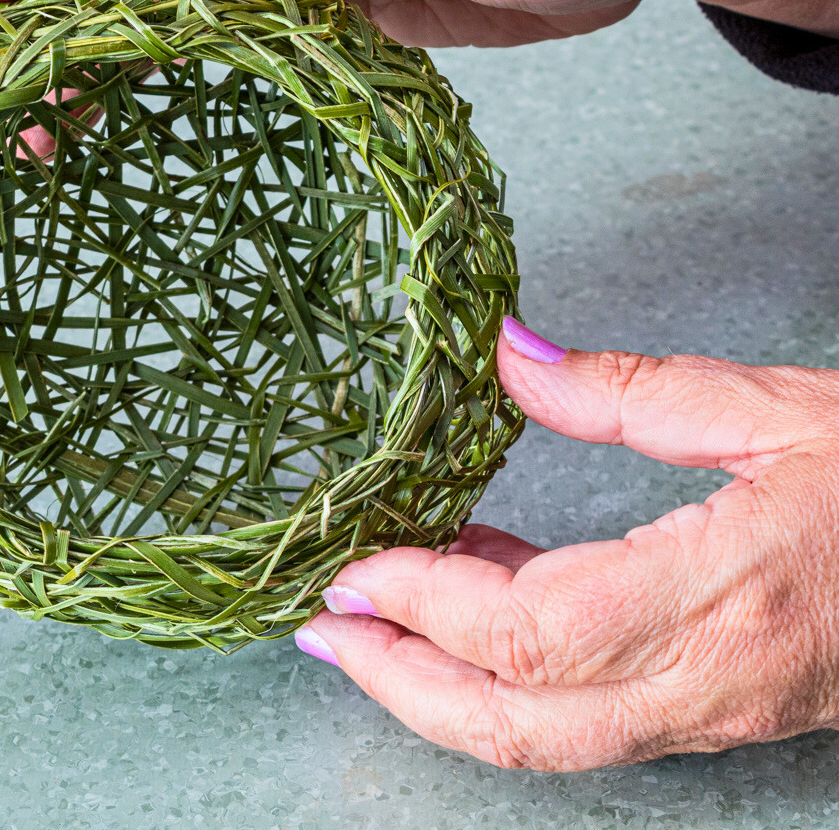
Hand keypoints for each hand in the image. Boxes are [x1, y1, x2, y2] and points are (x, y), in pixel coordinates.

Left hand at [294, 317, 838, 770]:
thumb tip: (506, 356)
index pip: (537, 631)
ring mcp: (715, 711)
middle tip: (324, 625)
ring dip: (440, 687)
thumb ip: (624, 387)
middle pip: (520, 723)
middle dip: (402, 680)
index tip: (357, 565)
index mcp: (725, 593)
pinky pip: (584, 712)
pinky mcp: (716, 710)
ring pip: (545, 739)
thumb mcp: (770, 407)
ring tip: (372, 618)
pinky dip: (504, 670)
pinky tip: (470, 597)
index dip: (429, 603)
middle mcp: (712, 678)